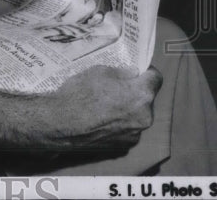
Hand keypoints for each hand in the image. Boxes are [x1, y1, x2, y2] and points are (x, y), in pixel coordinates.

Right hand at [39, 65, 161, 150]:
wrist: (61, 122)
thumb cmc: (80, 92)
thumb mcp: (100, 71)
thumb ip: (122, 73)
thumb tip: (133, 74)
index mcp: (142, 95)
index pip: (155, 78)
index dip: (146, 72)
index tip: (136, 71)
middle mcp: (145, 117)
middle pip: (146, 99)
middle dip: (135, 93)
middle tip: (116, 89)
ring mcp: (135, 134)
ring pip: (137, 116)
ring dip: (127, 110)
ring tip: (105, 106)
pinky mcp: (124, 146)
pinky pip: (127, 130)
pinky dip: (119, 124)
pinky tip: (102, 120)